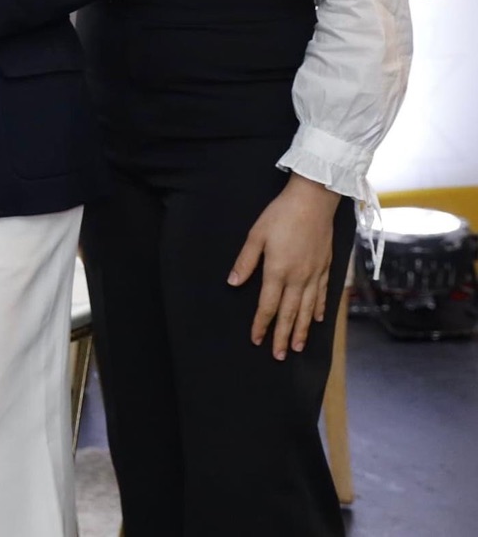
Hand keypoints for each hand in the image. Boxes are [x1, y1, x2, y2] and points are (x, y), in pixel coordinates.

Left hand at [229, 174, 342, 359]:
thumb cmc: (281, 215)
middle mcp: (298, 278)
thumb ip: (245, 262)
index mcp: (278, 271)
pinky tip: (317, 321)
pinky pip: (323, 295)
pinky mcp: (326, 267)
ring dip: (303, 330)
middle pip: (290, 314)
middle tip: (280, 356)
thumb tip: (233, 284)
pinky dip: (319, 310)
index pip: (268, 306)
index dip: (261, 324)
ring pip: (308, 310)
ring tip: (298, 347)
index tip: (256, 340)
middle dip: (283, 336)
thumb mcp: (256, 235)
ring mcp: (315, 274)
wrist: (314, 201)